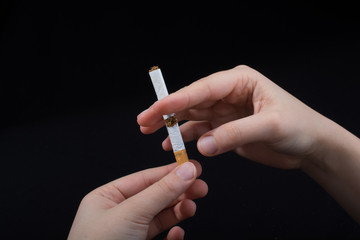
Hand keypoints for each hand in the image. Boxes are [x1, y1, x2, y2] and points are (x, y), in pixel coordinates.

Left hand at [68, 161, 207, 239]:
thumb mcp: (131, 214)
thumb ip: (161, 192)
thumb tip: (185, 171)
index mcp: (107, 198)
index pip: (144, 178)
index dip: (170, 172)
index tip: (193, 167)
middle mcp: (118, 213)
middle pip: (155, 196)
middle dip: (178, 192)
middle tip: (200, 188)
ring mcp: (128, 232)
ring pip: (160, 216)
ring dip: (178, 211)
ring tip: (191, 207)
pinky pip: (160, 237)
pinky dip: (172, 234)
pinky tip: (178, 233)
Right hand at [138, 65, 325, 168]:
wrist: (310, 146)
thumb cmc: (299, 127)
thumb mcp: (270, 126)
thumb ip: (235, 134)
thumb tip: (202, 145)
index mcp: (240, 81)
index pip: (203, 88)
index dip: (178, 98)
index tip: (157, 108)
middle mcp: (229, 93)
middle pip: (191, 100)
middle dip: (167, 111)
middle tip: (144, 122)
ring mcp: (225, 111)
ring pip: (192, 115)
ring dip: (172, 124)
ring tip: (151, 132)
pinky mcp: (225, 128)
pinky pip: (200, 131)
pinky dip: (186, 138)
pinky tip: (173, 145)